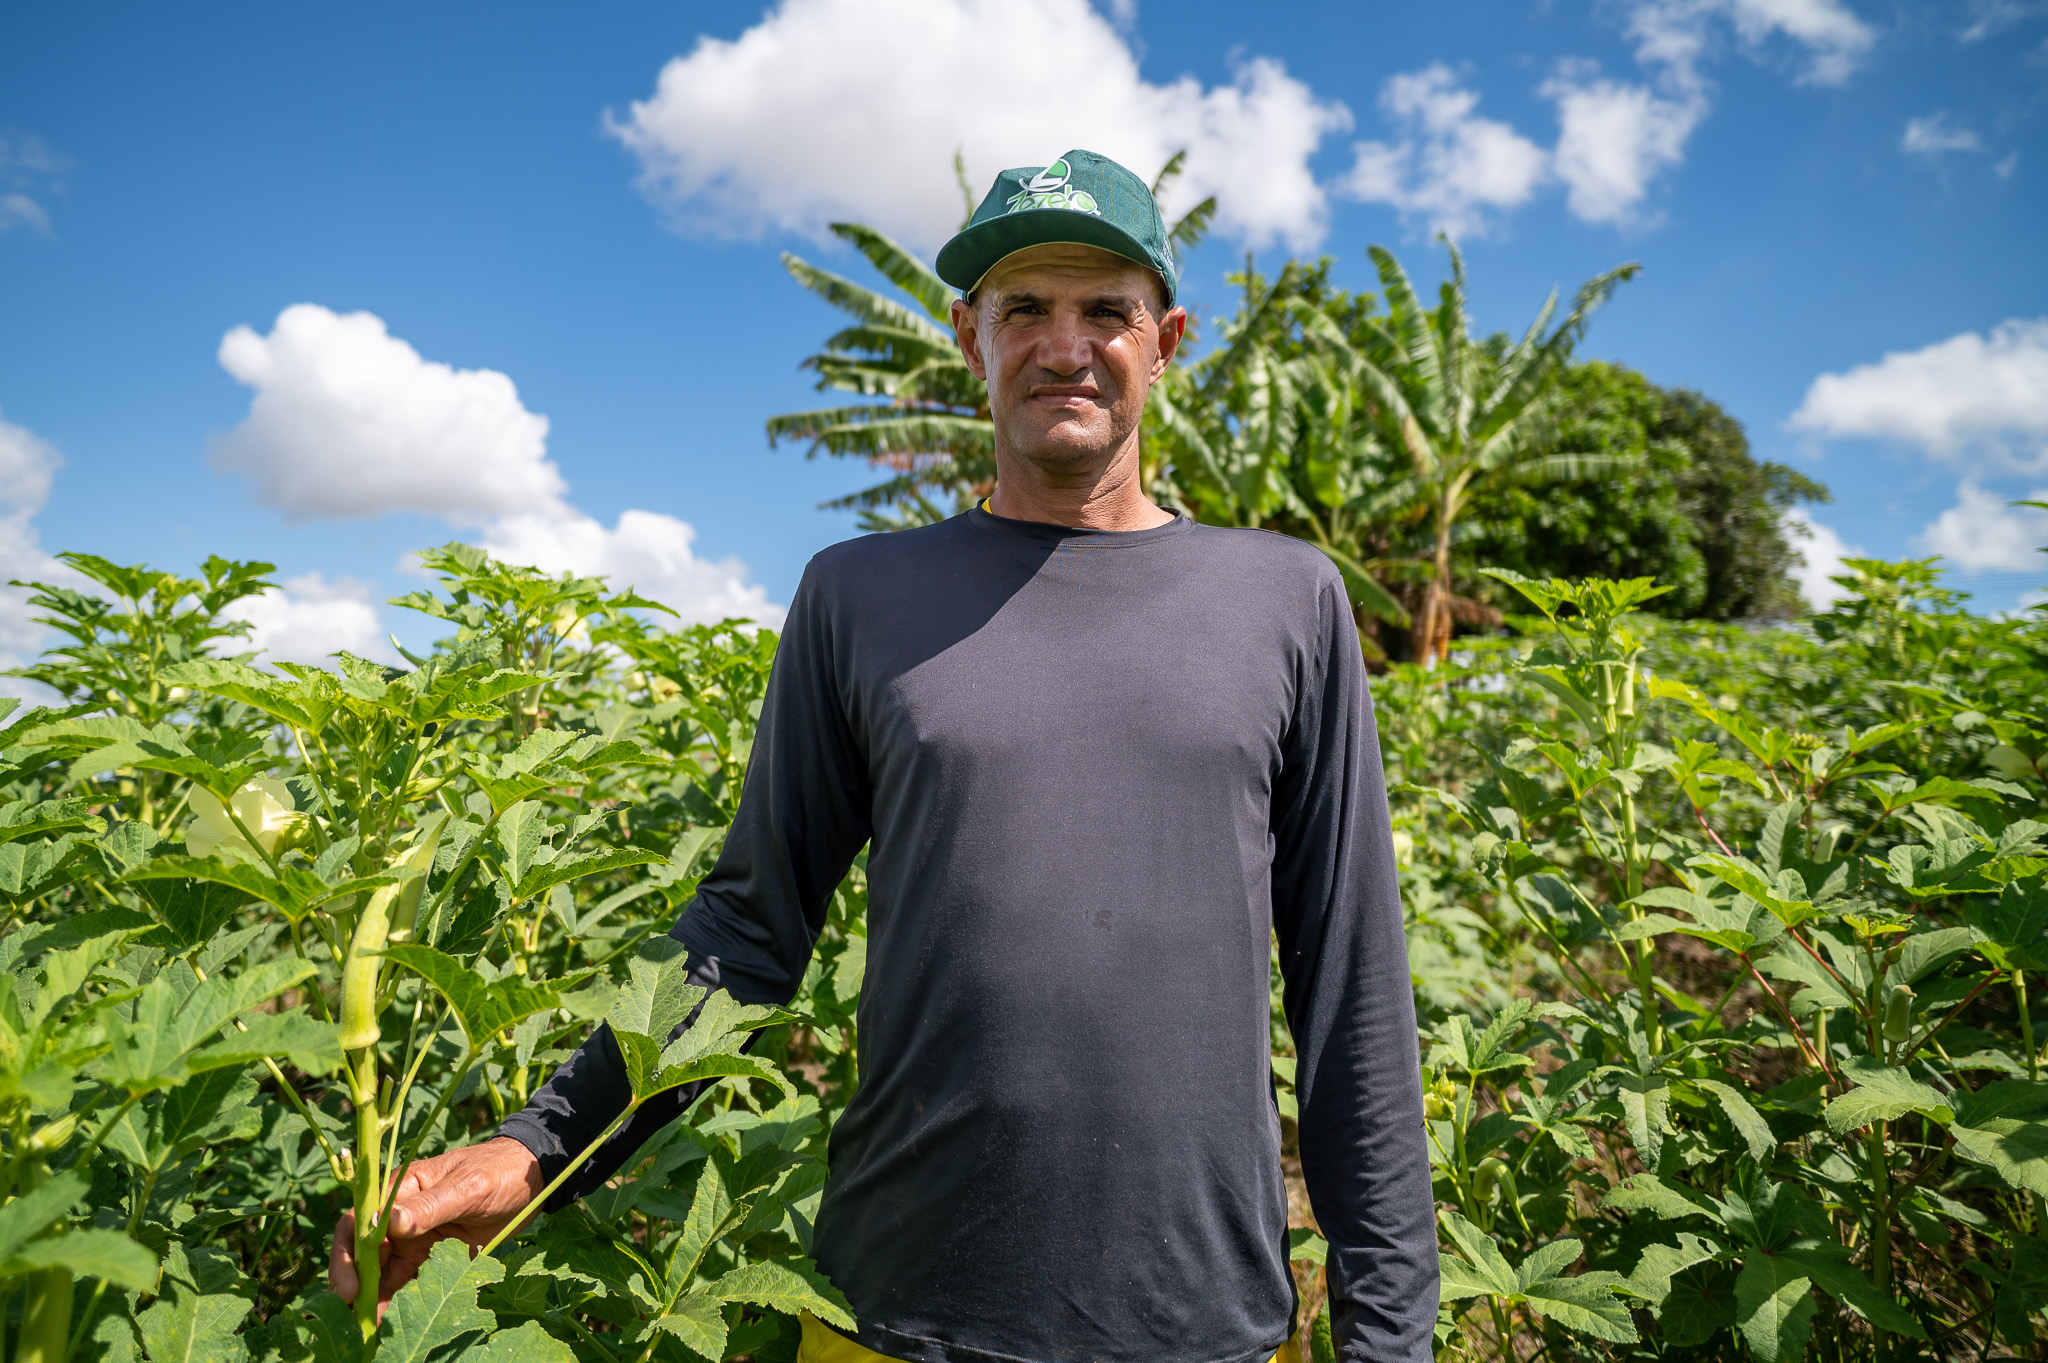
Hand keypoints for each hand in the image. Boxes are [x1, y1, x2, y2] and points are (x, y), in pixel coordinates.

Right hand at [329, 1136, 544, 1317]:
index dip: (348, 1256)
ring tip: (373, 1327)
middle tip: (356, 1317)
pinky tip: (395, 1319)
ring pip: (385, 1270)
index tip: (350, 1288)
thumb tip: (388, 1223)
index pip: (359, 1222)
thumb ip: (430, 1206)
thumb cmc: (499, 1171)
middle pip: (366, 1252)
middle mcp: (401, 1214)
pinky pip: (409, 1277)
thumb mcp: (468, 1187)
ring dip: (376, 1297)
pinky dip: (400, 1297)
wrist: (532, 1179)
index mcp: (402, 1189)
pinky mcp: (434, 1253)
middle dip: (357, 1284)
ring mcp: (416, 1235)